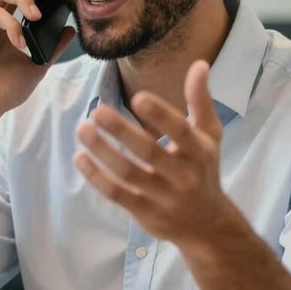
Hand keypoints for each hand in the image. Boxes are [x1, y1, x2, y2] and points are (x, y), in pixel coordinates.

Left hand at [75, 60, 228, 246]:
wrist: (207, 225)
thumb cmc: (203, 170)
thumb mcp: (209, 136)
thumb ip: (200, 101)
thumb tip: (199, 64)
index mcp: (198, 151)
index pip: (180, 132)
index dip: (160, 116)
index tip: (138, 98)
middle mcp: (182, 175)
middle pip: (149, 152)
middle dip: (121, 131)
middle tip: (97, 111)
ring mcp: (162, 196)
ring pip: (128, 174)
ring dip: (102, 152)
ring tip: (82, 129)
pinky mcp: (144, 212)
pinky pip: (117, 194)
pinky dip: (97, 177)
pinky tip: (80, 158)